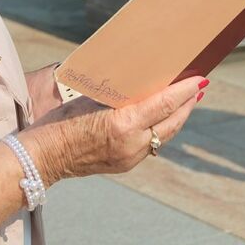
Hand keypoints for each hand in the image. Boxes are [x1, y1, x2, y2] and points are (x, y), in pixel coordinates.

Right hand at [20, 76, 204, 184]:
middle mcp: (132, 144)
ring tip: (186, 102)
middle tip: (198, 88)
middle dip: (187, 105)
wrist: (44, 156)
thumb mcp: (91, 100)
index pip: (164, 105)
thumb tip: (142, 85)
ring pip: (163, 137)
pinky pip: (150, 146)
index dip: (185, 92)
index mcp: (123, 124)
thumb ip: (120, 96)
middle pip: (171, 124)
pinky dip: (159, 130)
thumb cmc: (62, 121)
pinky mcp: (124, 165)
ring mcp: (129, 158)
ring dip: (175, 119)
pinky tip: (161, 120)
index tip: (200, 80)